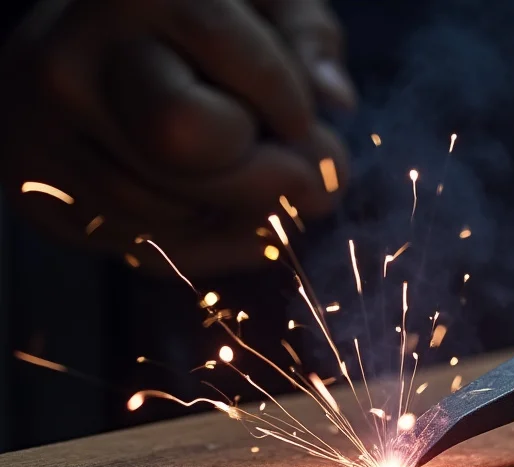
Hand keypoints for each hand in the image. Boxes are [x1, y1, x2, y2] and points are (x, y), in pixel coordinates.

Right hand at [0, 0, 353, 275]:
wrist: (79, 44)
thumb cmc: (189, 18)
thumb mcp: (260, 0)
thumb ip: (305, 35)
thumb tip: (333, 98)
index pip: (244, 71)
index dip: (295, 111)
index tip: (304, 122)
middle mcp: (71, 60)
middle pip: (188, 143)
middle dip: (265, 171)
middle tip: (306, 176)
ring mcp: (41, 132)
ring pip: (169, 211)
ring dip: (243, 217)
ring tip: (264, 189)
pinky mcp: (38, 191)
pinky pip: (145, 252)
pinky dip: (209, 247)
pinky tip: (231, 218)